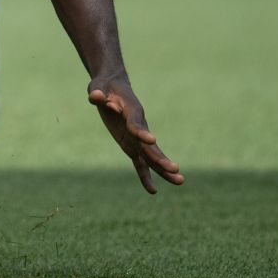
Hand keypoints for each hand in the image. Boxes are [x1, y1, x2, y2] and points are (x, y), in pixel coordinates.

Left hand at [87, 78, 182, 194]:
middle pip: (150, 145)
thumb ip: (97, 93)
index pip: (135, 123)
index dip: (141, 132)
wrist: (112, 86)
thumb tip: (97, 98)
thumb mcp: (97, 87)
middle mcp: (138, 125)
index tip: (151, 140)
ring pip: (151, 156)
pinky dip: (145, 176)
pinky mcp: (131, 145)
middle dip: (160, 157)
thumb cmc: (104, 87)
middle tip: (175, 169)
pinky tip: (153, 191)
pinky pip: (140, 163)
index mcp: (131, 110)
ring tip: (180, 181)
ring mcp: (136, 137)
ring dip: (163, 169)